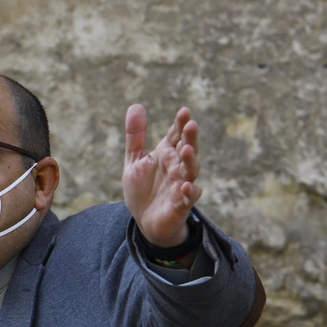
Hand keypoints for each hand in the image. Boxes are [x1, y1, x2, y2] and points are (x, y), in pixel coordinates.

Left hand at [122, 104, 202, 247]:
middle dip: (190, 138)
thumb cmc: (143, 189)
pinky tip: (186, 186)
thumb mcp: (135, 160)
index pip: (176, 135)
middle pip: (187, 149)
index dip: (180, 124)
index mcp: (167, 154)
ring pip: (191, 171)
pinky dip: (189, 193)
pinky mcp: (180, 205)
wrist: (145, 221)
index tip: (184, 111)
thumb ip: (135, 136)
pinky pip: (188, 198)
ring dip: (191, 161)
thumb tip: (136, 105)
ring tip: (188, 150)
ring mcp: (181, 185)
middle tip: (191, 124)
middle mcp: (177, 167)